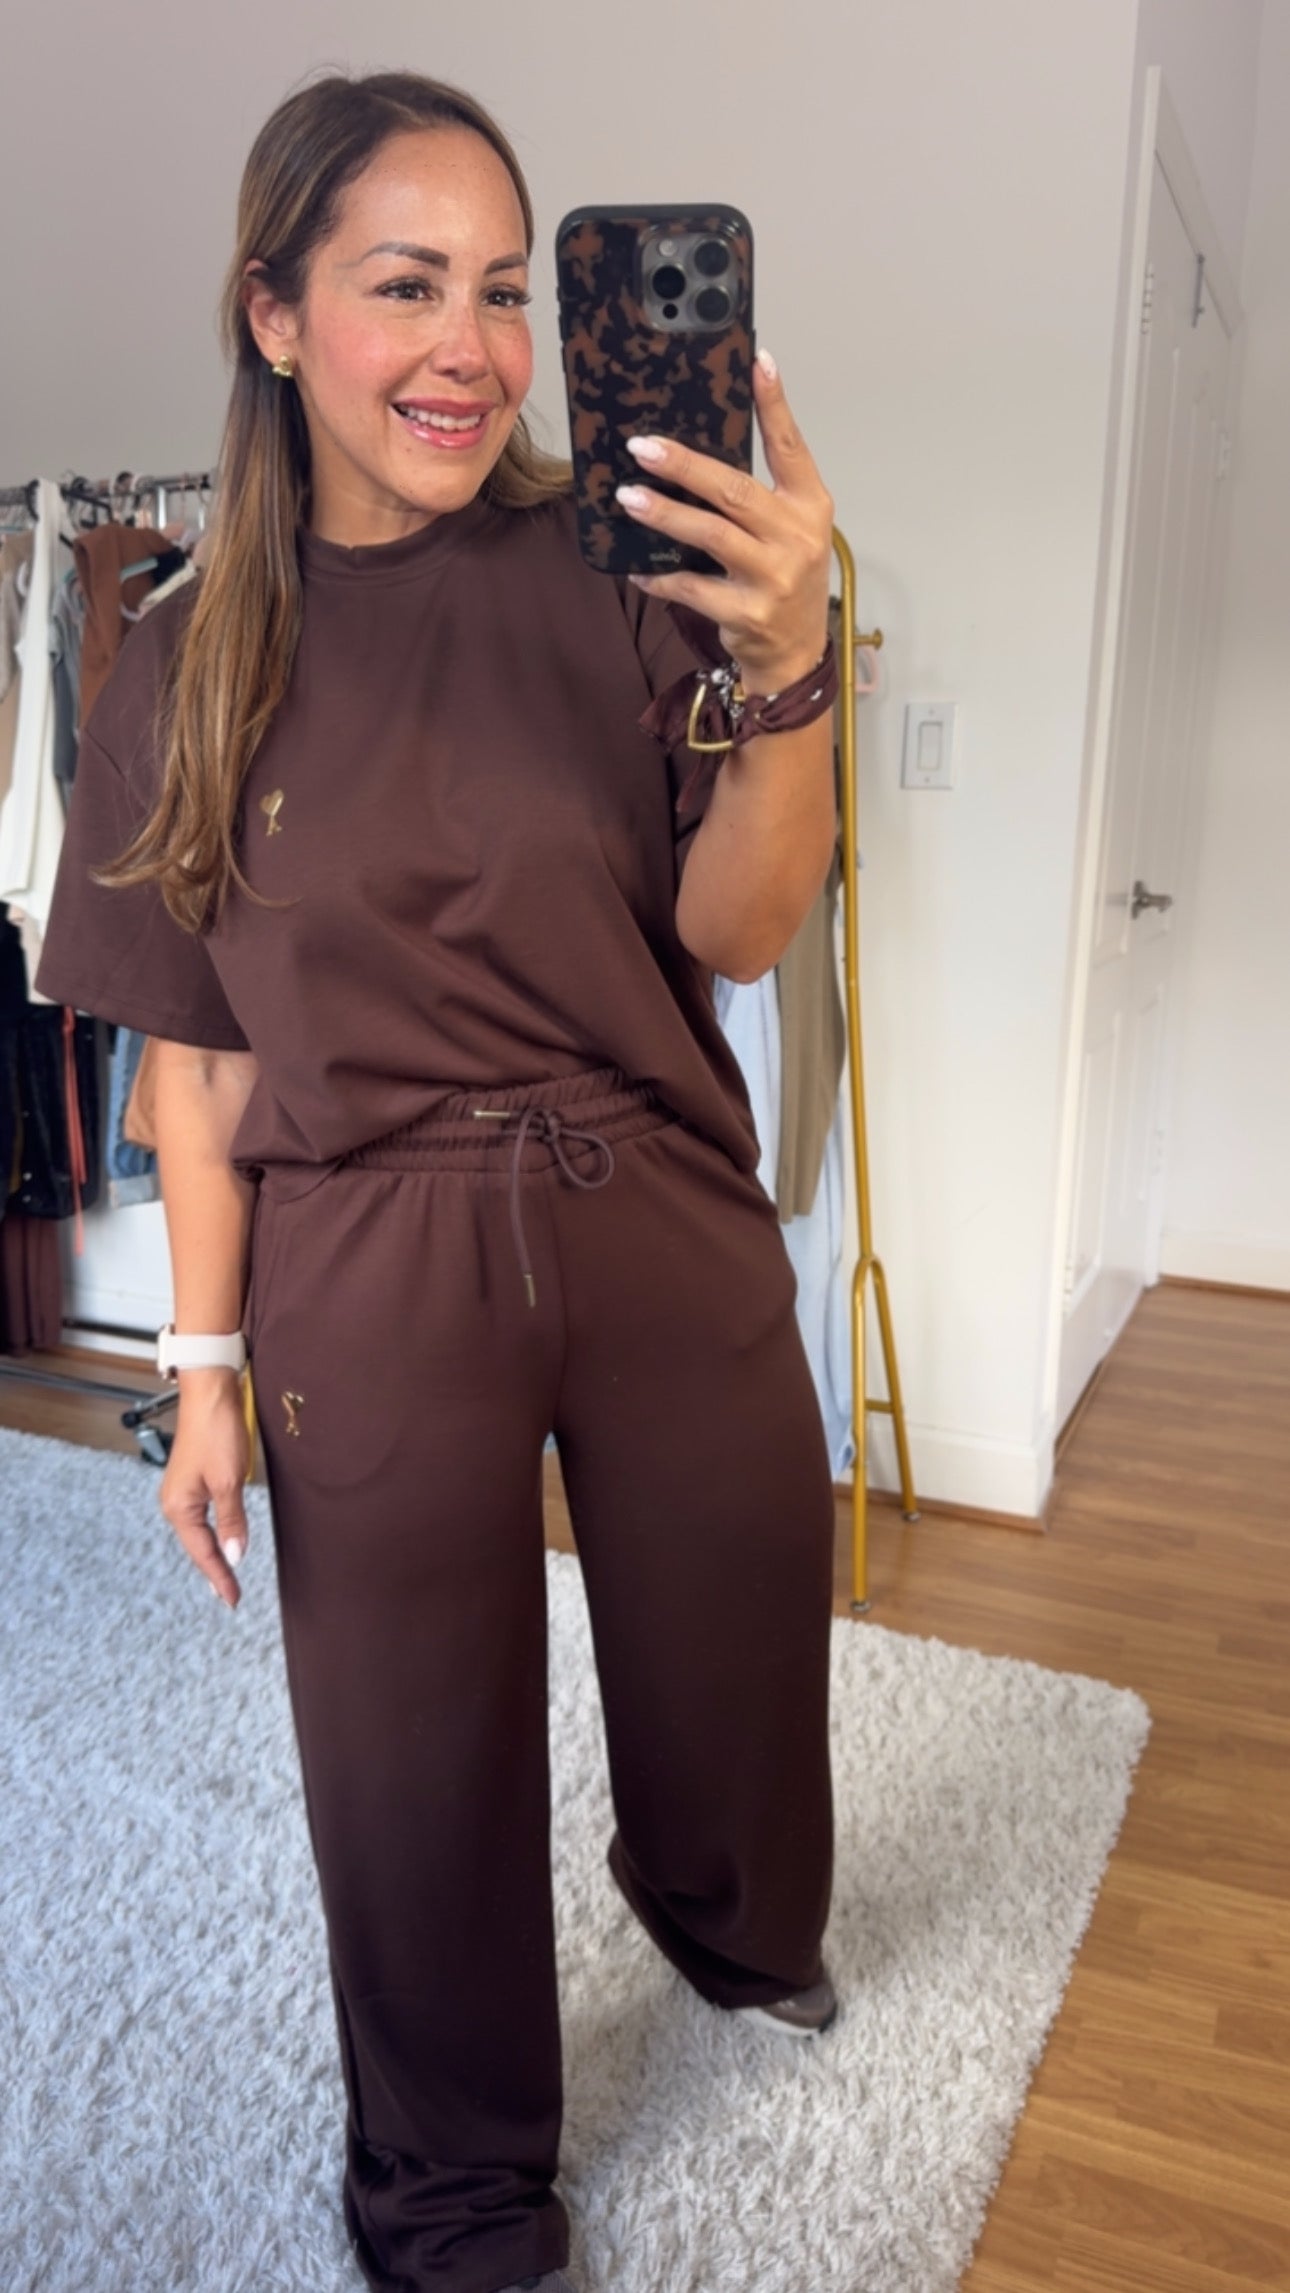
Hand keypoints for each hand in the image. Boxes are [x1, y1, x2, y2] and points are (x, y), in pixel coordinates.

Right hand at [159, 1369, 250, 1608]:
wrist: (211, 1392)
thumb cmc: (217, 1431)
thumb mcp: (229, 1480)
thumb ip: (232, 1520)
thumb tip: (235, 1556)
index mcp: (179, 1506)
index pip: (203, 1552)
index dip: (220, 1577)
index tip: (233, 1600)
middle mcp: (175, 1502)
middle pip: (197, 1546)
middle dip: (214, 1571)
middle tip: (230, 1597)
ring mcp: (183, 1491)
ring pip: (200, 1532)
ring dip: (213, 1553)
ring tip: (226, 1577)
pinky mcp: (194, 1480)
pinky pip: (203, 1517)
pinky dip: (214, 1533)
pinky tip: (220, 1540)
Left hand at [615, 349, 834, 691]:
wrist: (795, 654)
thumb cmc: (784, 580)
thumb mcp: (788, 530)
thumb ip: (758, 495)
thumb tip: (694, 455)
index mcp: (810, 506)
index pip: (791, 447)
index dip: (774, 404)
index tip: (757, 361)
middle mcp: (797, 537)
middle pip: (734, 490)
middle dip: (684, 466)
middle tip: (642, 447)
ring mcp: (774, 576)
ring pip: (711, 535)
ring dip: (664, 514)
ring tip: (627, 497)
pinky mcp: (748, 612)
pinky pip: (692, 587)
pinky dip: (660, 576)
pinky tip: (636, 568)